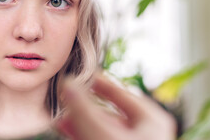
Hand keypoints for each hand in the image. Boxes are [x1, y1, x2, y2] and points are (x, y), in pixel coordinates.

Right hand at [56, 73, 175, 139]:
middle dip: (82, 105)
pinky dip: (81, 133)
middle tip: (64, 96)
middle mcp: (144, 131)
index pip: (118, 91)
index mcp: (150, 119)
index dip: (96, 81)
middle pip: (107, 109)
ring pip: (100, 126)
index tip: (78, 75)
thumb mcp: (102, 133)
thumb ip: (82, 107)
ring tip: (59, 115)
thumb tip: (67, 82)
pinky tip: (64, 128)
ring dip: (78, 120)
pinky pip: (97, 138)